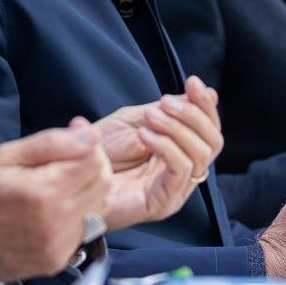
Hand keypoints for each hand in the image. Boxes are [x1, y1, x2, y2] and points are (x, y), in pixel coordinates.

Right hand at [0, 120, 111, 284]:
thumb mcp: (3, 156)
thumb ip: (51, 143)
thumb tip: (90, 135)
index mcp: (43, 192)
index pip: (95, 161)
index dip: (89, 144)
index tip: (72, 136)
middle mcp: (57, 224)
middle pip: (102, 185)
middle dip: (91, 166)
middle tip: (66, 159)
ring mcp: (58, 247)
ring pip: (98, 208)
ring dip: (86, 191)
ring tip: (57, 183)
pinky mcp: (55, 262)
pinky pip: (82, 230)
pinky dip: (75, 215)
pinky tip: (50, 208)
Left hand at [95, 76, 223, 230]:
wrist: (72, 177)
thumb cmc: (101, 151)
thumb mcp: (138, 120)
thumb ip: (171, 110)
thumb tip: (212, 93)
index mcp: (182, 151)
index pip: (210, 129)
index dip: (205, 104)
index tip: (193, 81)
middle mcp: (184, 172)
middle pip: (213, 142)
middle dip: (193, 115)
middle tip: (165, 101)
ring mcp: (176, 190)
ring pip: (200, 155)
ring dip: (177, 128)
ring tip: (151, 116)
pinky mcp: (163, 203)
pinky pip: (180, 171)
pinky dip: (167, 147)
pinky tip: (145, 136)